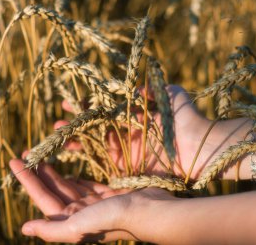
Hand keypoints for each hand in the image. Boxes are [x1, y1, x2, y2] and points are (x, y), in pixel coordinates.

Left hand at [9, 159, 173, 242]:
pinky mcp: (109, 195)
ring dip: (56, 173)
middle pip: (54, 191)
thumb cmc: (113, 218)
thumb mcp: (78, 226)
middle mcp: (81, 215)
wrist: (150, 212)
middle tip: (27, 153)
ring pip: (70, 186)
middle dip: (39, 174)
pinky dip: (77, 177)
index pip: (43, 198)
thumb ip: (52, 230)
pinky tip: (70, 169)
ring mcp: (95, 205)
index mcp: (71, 222)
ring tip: (44, 158)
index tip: (13, 160)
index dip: (27, 181)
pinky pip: (87, 185)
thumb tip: (24, 228)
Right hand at [56, 85, 210, 177]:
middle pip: (96, 128)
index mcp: (136, 118)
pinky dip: (84, 156)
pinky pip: (101, 162)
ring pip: (94, 144)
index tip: (70, 99)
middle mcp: (127, 135)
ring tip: (55, 132)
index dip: (89, 106)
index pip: (106, 111)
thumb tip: (134, 88)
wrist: (200, 146)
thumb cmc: (186, 118)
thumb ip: (153, 89)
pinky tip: (66, 150)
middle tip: (57, 119)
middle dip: (76, 123)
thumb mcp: (171, 94)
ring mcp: (125, 152)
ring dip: (74, 139)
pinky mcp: (126, 168)